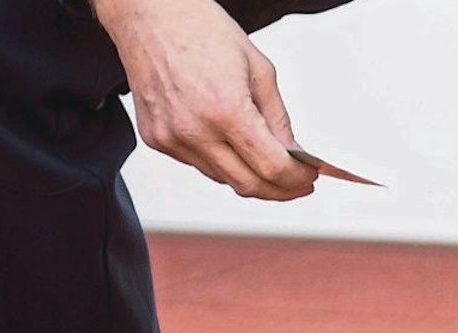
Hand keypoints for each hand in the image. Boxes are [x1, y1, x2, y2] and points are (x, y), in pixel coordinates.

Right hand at [94, 0, 316, 200]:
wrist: (148, 13)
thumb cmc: (201, 30)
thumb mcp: (259, 70)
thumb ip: (278, 120)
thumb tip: (294, 154)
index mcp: (226, 110)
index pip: (272, 168)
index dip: (297, 180)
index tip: (309, 178)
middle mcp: (194, 130)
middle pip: (248, 185)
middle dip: (280, 190)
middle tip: (297, 184)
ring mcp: (171, 137)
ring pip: (223, 179)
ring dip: (250, 176)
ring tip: (267, 161)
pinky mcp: (155, 139)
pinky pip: (198, 164)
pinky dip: (221, 162)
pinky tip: (230, 144)